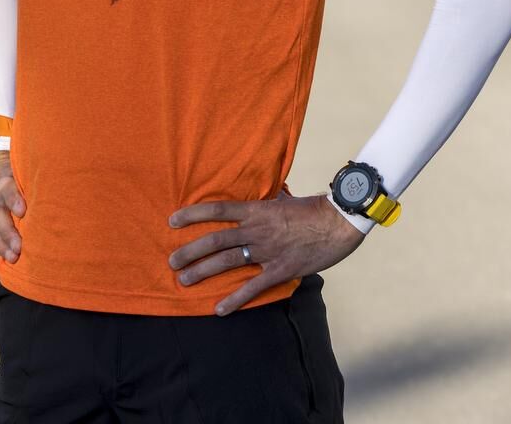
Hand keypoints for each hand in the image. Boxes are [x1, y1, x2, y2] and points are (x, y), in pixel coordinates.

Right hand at [0, 150, 26, 279]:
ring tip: (14, 259)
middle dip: (8, 233)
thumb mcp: (24, 164)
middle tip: (20, 247)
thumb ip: (38, 173)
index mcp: (5, 179)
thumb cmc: (17, 170)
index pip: (6, 188)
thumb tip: (63, 180)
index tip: (23, 210)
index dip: (13, 199)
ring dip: (2, 247)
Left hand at [167, 190, 365, 314]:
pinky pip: (253, 287)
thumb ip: (265, 204)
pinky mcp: (280, 270)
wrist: (338, 222)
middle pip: (215, 240)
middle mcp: (256, 229)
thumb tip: (254, 202)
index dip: (192, 214)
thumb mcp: (283, 201)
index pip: (217, 210)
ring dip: (202, 271)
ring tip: (184, 280)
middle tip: (172, 261)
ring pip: (227, 261)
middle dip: (190, 251)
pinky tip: (219, 309)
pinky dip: (234, 299)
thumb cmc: (311, 210)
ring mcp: (267, 250)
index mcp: (256, 210)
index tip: (172, 220)